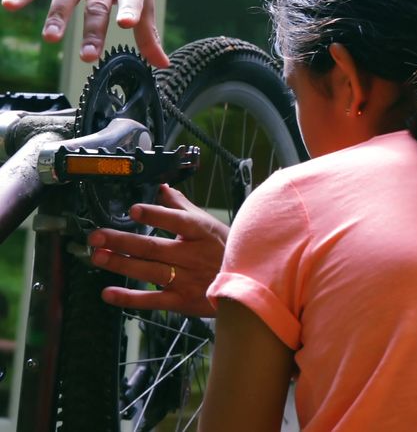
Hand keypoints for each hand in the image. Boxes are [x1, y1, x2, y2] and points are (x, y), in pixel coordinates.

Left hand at [88, 184, 227, 316]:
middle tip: (96, 236)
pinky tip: (108, 293)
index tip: (134, 209)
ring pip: (149, 271)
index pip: (177, 221)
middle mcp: (193, 255)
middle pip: (154, 247)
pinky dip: (130, 298)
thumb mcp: (208, 224)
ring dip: (121, 264)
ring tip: (98, 256)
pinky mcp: (183, 301)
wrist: (247, 283)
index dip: (155, 215)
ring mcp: (187, 279)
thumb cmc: (223, 249)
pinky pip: (153, 300)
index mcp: (200, 232)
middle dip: (122, 241)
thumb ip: (181, 206)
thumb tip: (161, 188)